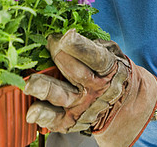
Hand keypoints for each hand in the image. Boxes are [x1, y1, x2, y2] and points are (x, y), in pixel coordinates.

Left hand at [24, 29, 156, 146]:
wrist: (125, 104)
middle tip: (50, 44)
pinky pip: (58, 120)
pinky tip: (32, 111)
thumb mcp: (113, 53)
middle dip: (60, 55)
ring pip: (64, 96)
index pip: (95, 57)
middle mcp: (96, 88)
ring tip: (30, 84)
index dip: (79, 46)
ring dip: (46, 89)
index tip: (65, 36)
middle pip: (76, 73)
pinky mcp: (73, 120)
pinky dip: (45, 116)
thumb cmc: (114, 71)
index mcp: (109, 69)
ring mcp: (84, 105)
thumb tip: (68, 36)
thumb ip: (94, 44)